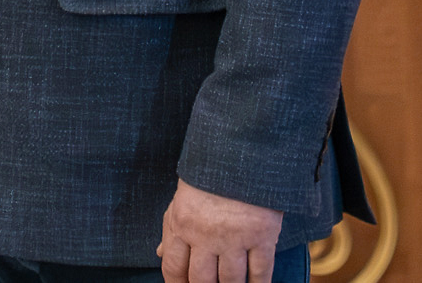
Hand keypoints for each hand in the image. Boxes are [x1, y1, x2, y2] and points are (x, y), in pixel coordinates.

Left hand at [157, 178, 282, 282]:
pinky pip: (261, 272)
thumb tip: (160, 254)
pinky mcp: (261, 236)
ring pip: (231, 281)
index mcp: (181, 224)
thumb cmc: (208, 176)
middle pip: (201, 281)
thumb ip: (171, 228)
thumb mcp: (182, 199)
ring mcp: (234, 237)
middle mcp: (205, 235)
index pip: (173, 268)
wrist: (242, 151)